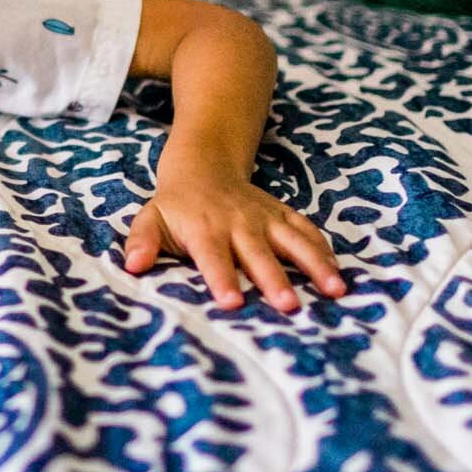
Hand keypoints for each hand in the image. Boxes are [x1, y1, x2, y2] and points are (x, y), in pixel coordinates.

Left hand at [124, 169, 344, 313]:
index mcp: (204, 229)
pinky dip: (323, 250)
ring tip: (334, 290)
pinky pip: (306, 231)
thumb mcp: (151, 219)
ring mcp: (265, 218)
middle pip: (257, 254)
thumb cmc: (176, 205)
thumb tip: (132, 266)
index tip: (232, 303)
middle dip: (273, 279)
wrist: (204, 165)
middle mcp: (238, 224)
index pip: (212, 257)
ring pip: (292, 241)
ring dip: (313, 265)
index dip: (222, 278)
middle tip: (288, 305)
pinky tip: (338, 274)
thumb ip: (142, 242)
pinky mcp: (282, 214)